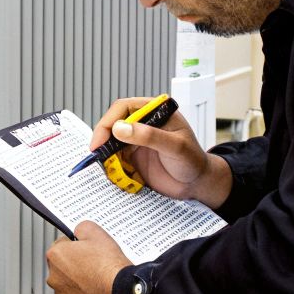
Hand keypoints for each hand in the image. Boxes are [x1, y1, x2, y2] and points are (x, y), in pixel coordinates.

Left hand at [45, 222, 131, 293]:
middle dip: (76, 263)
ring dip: (79, 281)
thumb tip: (78, 231)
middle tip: (95, 262)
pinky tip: (98, 291)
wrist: (121, 293)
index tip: (86, 248)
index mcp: (55, 256)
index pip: (62, 244)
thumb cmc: (109, 266)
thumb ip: (81, 228)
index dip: (76, 245)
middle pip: (64, 266)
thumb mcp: (96, 233)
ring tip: (98, 278)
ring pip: (69, 284)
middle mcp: (54, 277)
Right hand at [89, 96, 232, 203]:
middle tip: (97, 153)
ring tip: (104, 165)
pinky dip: (110, 164)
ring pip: (111, 141)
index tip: (101, 139)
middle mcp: (143, 123)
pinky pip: (114, 157)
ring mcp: (137, 140)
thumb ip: (149, 136)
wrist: (197, 185)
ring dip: (105, 153)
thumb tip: (121, 128)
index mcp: (155, 111)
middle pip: (113, 123)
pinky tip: (111, 172)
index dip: (109, 121)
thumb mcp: (175, 146)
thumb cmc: (193, 161)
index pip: (124, 108)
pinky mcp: (133, 156)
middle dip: (103, 138)